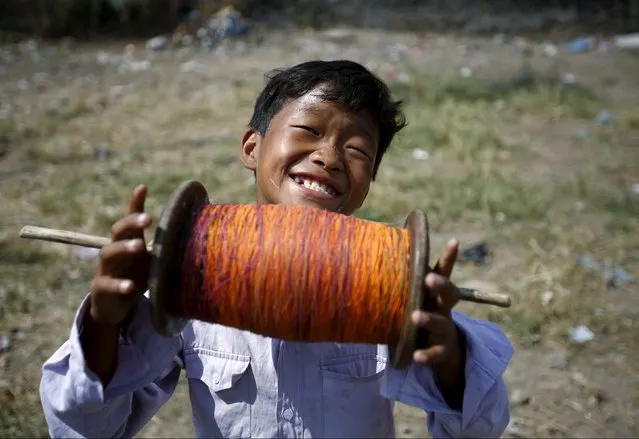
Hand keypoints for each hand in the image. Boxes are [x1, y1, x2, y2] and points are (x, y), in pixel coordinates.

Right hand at [88, 184, 151, 327]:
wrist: (115, 308)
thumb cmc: (136, 278)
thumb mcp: (151, 262)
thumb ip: (165, 250)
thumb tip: (194, 236)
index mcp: (128, 243)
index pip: (130, 221)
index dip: (135, 204)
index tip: (143, 188)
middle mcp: (115, 252)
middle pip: (117, 231)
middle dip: (131, 223)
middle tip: (148, 219)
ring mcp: (105, 269)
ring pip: (108, 253)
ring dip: (123, 248)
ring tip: (139, 246)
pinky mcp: (100, 289)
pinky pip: (107, 284)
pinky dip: (119, 284)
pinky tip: (130, 287)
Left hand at [411, 238, 465, 407]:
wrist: (443, 351)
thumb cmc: (423, 314)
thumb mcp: (417, 298)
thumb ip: (404, 283)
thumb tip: (378, 253)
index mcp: (436, 294)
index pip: (444, 272)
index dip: (449, 257)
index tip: (454, 241)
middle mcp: (444, 309)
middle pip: (450, 294)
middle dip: (441, 285)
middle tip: (429, 278)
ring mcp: (444, 330)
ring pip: (440, 323)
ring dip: (428, 319)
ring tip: (415, 316)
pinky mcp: (441, 351)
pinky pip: (435, 353)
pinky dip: (426, 354)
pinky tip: (417, 356)